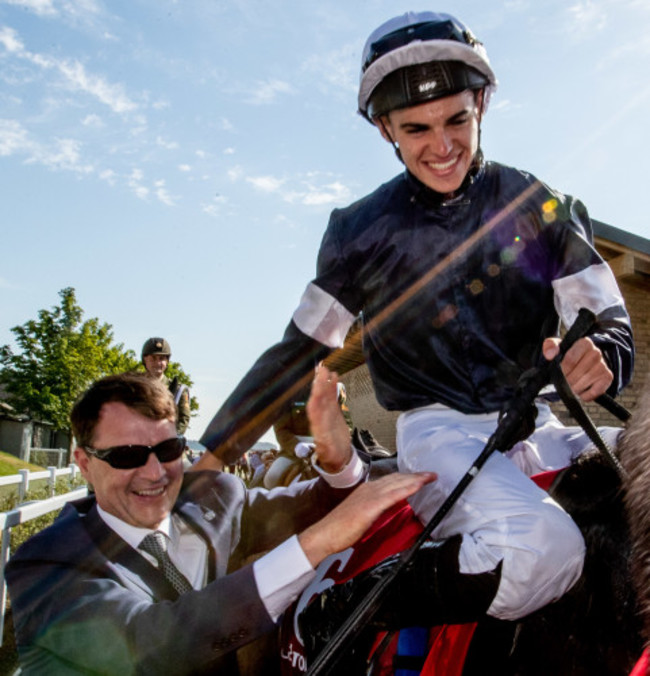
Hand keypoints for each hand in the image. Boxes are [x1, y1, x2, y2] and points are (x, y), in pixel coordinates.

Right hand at [298, 471, 435, 567]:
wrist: (325, 535)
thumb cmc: (339, 530)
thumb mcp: (360, 517)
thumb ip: (374, 511)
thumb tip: (387, 514)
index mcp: (366, 491)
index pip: (391, 481)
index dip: (407, 478)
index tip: (420, 478)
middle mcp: (369, 489)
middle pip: (397, 478)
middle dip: (415, 475)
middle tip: (430, 474)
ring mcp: (370, 495)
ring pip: (398, 482)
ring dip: (416, 478)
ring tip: (430, 477)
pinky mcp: (371, 505)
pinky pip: (394, 494)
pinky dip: (408, 487)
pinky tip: (418, 485)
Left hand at [306, 367, 352, 472]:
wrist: (338, 456)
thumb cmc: (331, 456)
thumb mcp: (327, 454)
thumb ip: (324, 448)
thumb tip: (321, 444)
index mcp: (317, 426)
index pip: (314, 409)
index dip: (316, 397)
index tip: (317, 386)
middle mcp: (320, 417)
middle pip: (318, 398)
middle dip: (319, 385)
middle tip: (321, 370)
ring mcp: (327, 413)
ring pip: (325, 395)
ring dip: (325, 382)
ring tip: (326, 369)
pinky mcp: (333, 411)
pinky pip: (332, 397)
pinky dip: (332, 387)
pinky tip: (334, 376)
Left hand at [542, 336, 612, 401]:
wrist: (580, 361)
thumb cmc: (566, 354)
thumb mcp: (556, 347)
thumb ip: (550, 346)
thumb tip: (550, 354)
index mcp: (584, 343)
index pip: (570, 360)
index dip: (562, 370)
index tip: (558, 372)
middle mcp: (596, 353)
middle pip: (577, 373)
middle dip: (566, 380)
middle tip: (562, 382)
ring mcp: (603, 365)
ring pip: (584, 383)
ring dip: (574, 388)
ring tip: (569, 386)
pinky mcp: (608, 377)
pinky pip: (595, 392)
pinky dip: (584, 395)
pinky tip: (579, 391)